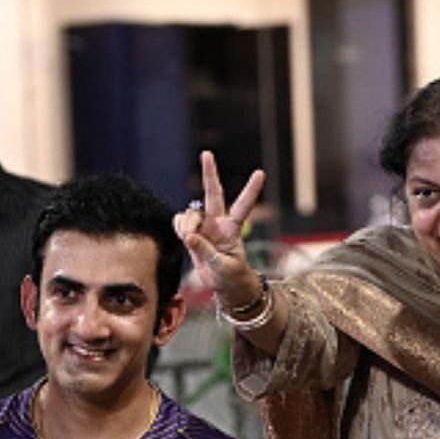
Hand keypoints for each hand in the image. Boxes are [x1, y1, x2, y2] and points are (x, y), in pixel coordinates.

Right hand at [172, 150, 265, 307]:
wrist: (225, 284)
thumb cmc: (231, 276)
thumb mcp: (222, 267)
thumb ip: (205, 252)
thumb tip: (189, 236)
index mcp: (233, 229)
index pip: (243, 206)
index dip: (251, 190)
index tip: (260, 173)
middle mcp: (218, 222)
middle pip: (214, 193)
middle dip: (209, 173)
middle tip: (206, 153)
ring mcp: (205, 225)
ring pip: (191, 212)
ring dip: (186, 223)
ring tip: (188, 239)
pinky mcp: (192, 232)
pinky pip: (180, 221)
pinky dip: (179, 227)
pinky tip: (183, 237)